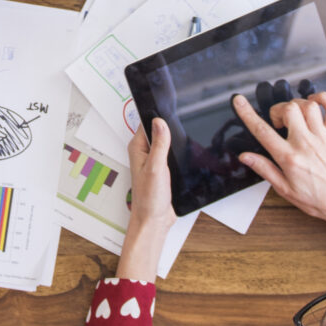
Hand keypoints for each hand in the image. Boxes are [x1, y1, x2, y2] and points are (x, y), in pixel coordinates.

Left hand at [117, 117, 176, 280]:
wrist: (155, 220)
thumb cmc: (149, 199)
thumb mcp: (156, 168)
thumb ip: (159, 144)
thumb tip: (159, 121)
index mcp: (138, 148)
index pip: (148, 121)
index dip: (160, 114)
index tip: (172, 105)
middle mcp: (144, 152)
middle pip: (159, 129)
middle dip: (171, 126)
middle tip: (185, 120)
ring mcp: (154, 160)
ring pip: (167, 141)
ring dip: (176, 140)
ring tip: (187, 137)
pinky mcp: (163, 168)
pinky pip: (172, 153)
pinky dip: (179, 151)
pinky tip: (187, 153)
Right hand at [231, 92, 325, 227]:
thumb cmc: (317, 198)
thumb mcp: (284, 189)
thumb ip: (264, 169)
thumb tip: (246, 157)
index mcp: (289, 158)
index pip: (263, 131)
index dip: (247, 114)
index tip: (239, 102)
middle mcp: (306, 143)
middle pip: (288, 110)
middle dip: (277, 110)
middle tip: (277, 123)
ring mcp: (322, 136)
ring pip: (308, 105)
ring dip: (296, 105)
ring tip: (294, 117)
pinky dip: (323, 98)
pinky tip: (314, 102)